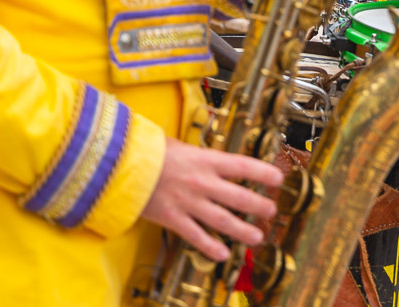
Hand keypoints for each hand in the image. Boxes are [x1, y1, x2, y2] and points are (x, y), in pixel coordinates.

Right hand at [141, 141, 281, 261]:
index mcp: (206, 160)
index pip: (243, 166)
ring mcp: (188, 202)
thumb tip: (209, 155)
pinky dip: (210, 246)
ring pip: (222, 220)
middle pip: (239, 197)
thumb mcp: (179, 145)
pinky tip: (223, 254)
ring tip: (257, 237)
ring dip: (242, 230)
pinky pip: (196, 236)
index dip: (263, 173)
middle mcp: (202, 182)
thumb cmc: (149, 151)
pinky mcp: (172, 218)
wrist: (120, 167)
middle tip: (272, 212)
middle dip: (259, 206)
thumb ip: (198, 154)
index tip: (278, 179)